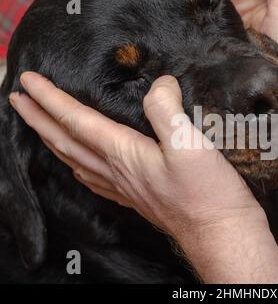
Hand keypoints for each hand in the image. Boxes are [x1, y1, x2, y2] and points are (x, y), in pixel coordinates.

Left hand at [10, 72, 263, 241]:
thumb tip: (160, 84)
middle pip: (65, 142)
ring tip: (41, 130)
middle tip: (17, 101)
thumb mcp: (188, 143)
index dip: (50, 99)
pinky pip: (95, 180)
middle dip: (38, 120)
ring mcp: (126, 189)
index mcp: (124, 154)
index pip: (76, 121)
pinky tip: (81, 169)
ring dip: (53, 142)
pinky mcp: (139, 198)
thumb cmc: (206, 193)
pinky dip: (79, 168)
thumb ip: (166, 110)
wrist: (220, 233)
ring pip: (76, 162)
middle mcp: (118, 172)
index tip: (28, 81)